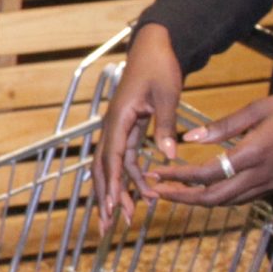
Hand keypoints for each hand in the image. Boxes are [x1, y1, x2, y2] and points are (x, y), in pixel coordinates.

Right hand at [93, 23, 185, 226]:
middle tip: (109, 225)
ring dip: (119, 191)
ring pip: (113, 166)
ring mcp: (119, 128)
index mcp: (119, 118)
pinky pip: (125, 158)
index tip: (111, 207)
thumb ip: (164, 125)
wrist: (155, 46)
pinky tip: (141, 192)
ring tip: (127, 216)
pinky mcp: (129, 129)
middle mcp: (113, 126)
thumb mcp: (166, 95)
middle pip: (103, 168)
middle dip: (106, 197)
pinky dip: (131, 177)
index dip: (111, 185)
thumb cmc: (159, 67)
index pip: (111, 158)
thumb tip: (168, 154)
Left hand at [146, 89, 272, 207]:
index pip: (205, 174)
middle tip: (156, 192)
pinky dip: (219, 198)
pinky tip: (205, 190)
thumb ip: (223, 126)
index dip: (177, 177)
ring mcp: (268, 185)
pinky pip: (241, 199)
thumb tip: (190, 137)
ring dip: (198, 201)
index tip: (156, 173)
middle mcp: (259, 176)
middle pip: (211, 198)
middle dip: (181, 197)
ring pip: (226, 202)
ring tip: (174, 194)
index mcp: (252, 154)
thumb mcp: (258, 109)